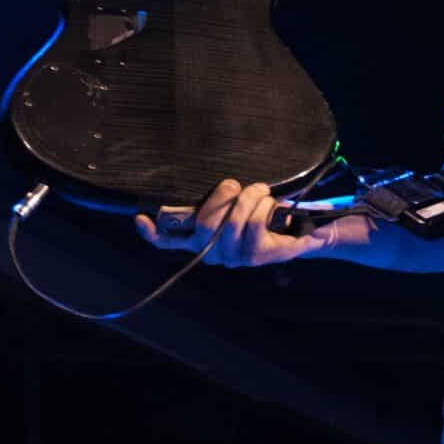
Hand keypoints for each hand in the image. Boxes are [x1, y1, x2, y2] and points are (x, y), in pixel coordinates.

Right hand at [133, 178, 331, 267]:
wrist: (303, 227)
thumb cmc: (264, 211)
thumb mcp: (237, 201)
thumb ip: (218, 198)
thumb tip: (212, 185)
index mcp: (201, 240)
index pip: (170, 241)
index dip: (153, 233)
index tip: (140, 218)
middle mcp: (213, 254)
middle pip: (205, 222)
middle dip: (223, 196)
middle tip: (237, 185)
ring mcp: (234, 258)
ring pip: (232, 221)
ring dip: (249, 197)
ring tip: (260, 191)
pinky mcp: (256, 257)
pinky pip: (253, 224)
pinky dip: (262, 206)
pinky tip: (271, 203)